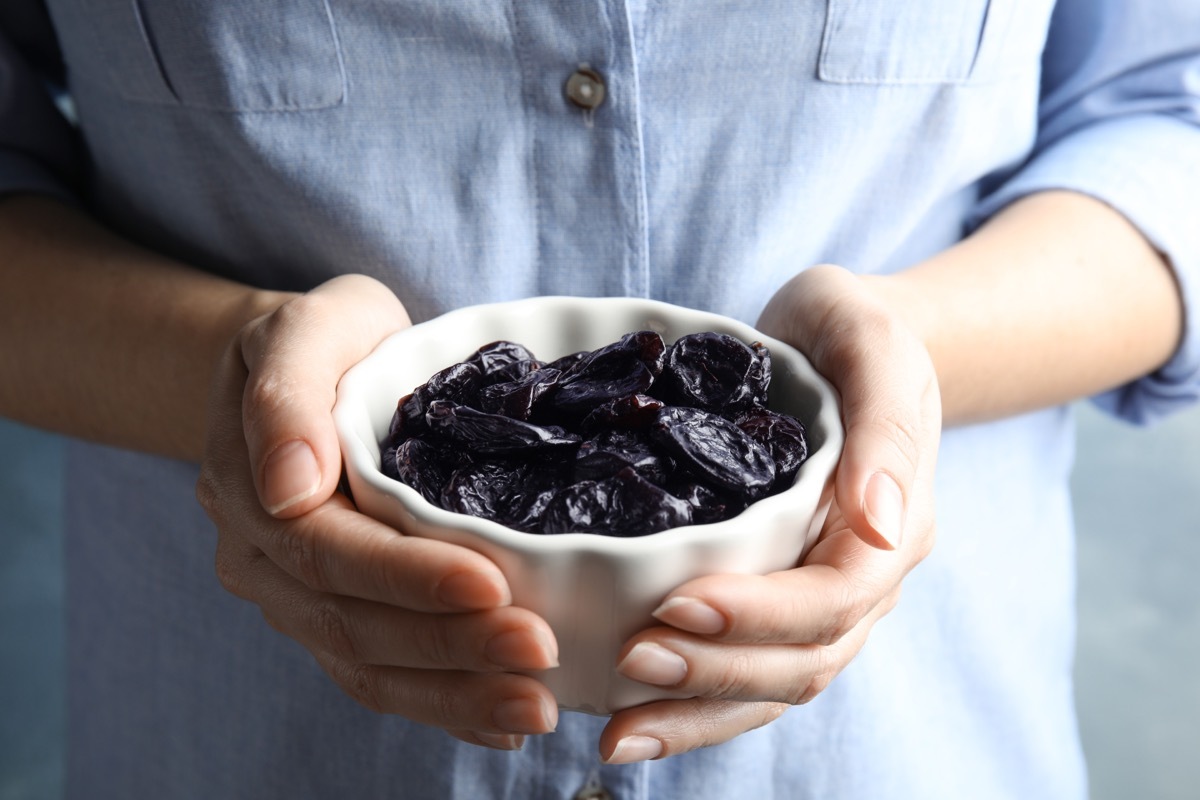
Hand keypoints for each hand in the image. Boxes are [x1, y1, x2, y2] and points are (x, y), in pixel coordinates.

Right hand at [196, 275, 559, 749]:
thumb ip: (286, 394)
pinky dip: (441, 706)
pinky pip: (378, 676)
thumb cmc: (325, 340)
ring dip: (455, 694)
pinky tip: (502, 725)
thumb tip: (289, 489)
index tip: (492, 585)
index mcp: (253, 492)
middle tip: (541, 653)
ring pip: (368, 667)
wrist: (312, 368)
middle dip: (453, 646)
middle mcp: (265, 561)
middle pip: (355, 623)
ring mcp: (296, 598)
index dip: (410, 577)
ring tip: (536, 708)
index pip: (331, 551)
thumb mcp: (305, 328)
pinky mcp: (335, 617)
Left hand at [599, 264, 940, 762]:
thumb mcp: (872, 343)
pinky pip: (745, 667)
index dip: (758, 615)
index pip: (833, 599)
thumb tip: (884, 521)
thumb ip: (885, 425)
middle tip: (627, 659)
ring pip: (772, 685)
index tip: (676, 604)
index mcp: (893, 528)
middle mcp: (862, 578)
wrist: (838, 342)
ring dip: (697, 714)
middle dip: (713, 673)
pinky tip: (629, 715)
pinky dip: (693, 703)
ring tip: (618, 736)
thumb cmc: (852, 332)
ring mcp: (821, 596)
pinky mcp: (776, 596)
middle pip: (800, 660)